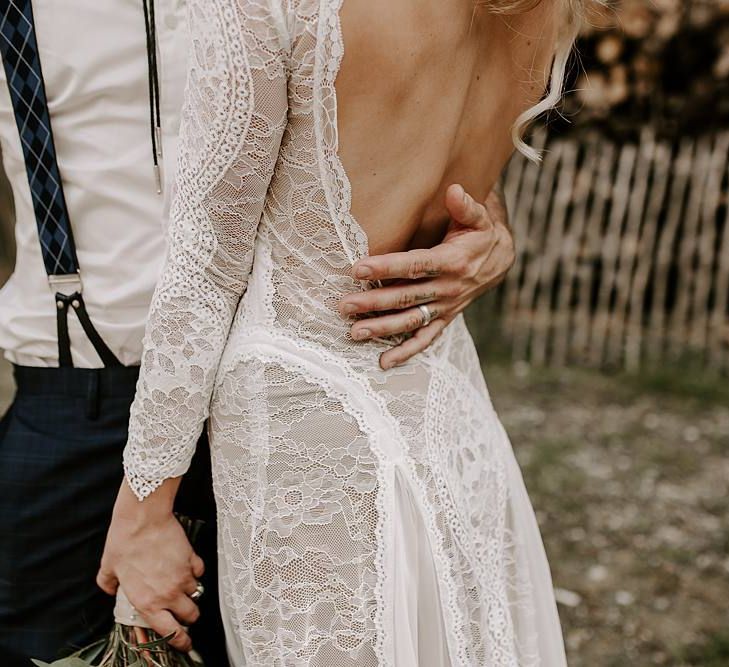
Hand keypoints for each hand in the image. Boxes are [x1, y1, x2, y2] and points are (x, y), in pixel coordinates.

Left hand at [97, 480, 203, 652]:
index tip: (184, 642)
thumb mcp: (108, 567)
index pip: (170, 633)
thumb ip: (109, 584)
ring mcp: (182, 576)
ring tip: (181, 583)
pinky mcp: (191, 559)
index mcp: (147, 602)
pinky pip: (199, 571)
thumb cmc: (124, 542)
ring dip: (190, 591)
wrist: (143, 518)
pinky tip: (185, 564)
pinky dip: (194, 570)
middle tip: (182, 609)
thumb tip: (111, 589)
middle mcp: (168, 593)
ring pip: (196, 593)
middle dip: (188, 615)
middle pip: (191, 615)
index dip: (181, 641)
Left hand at [339, 183, 513, 368]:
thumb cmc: (481, 234)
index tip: (359, 268)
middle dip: (374, 303)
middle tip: (345, 305)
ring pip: (411, 321)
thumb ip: (465, 206)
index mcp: (453, 261)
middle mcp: (448, 288)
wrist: (500, 260)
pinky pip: (425, 339)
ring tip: (355, 333)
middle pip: (406, 297)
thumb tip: (454, 190)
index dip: (387, 268)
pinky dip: (406, 352)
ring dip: (383, 329)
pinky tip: (383, 362)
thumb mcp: (480, 217)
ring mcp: (445, 307)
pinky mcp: (445, 319)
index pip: (415, 265)